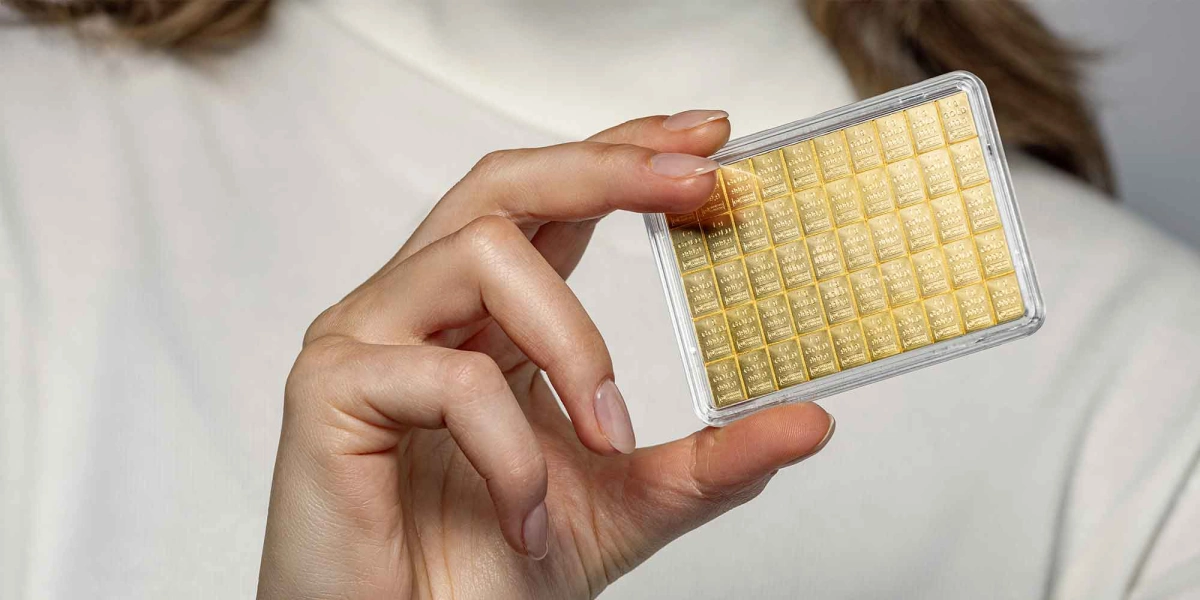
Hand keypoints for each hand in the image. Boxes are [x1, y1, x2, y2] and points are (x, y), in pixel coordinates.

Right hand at [257, 111, 835, 598]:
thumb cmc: (486, 572)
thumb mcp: (627, 505)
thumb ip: (712, 461)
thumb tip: (811, 421)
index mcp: (484, 318)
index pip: (552, 202)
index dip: (625, 157)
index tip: (711, 143)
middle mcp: (420, 307)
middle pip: (503, 182)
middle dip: (607, 167)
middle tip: (698, 179)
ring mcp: (368, 339)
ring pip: (479, 252)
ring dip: (571, 339)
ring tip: (607, 433)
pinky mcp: (328, 390)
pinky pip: (446, 376)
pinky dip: (512, 449)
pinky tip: (527, 514)